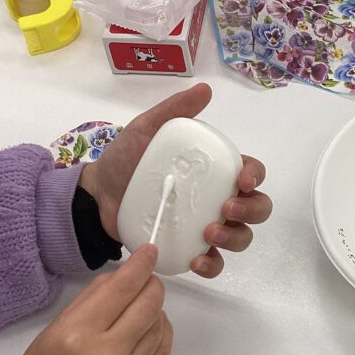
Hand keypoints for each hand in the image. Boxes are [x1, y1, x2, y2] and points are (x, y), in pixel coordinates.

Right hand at [8, 245, 171, 354]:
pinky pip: (162, 353)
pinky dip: (160, 334)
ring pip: (159, 327)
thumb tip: (123, 276)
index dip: (140, 266)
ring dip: (155, 311)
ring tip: (143, 309)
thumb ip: (90, 300)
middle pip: (148, 305)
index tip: (150, 252)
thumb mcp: (54, 331)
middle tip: (149, 280)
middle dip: (153, 286)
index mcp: (76, 335)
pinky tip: (150, 329)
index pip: (121, 289)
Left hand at [77, 83, 272, 277]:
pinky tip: (198, 260)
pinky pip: (214, 263)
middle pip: (257, 208)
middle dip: (251, 210)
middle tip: (226, 208)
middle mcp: (218, 199)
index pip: (252, 173)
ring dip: (235, 238)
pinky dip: (212, 264)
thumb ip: (175, 112)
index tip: (242, 179)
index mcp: (215, 170)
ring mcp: (206, 227)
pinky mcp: (190, 250)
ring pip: (241, 237)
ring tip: (209, 234)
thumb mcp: (147, 129)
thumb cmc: (126, 161)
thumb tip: (204, 90)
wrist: (96, 196)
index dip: (255, 177)